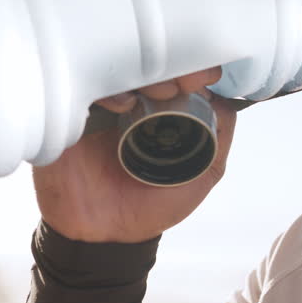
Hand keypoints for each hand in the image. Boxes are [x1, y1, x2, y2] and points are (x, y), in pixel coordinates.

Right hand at [32, 67, 240, 242]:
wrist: (107, 237)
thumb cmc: (150, 206)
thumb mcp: (201, 175)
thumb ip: (218, 142)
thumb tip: (230, 102)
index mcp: (156, 110)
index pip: (173, 74)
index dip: (192, 68)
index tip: (208, 75)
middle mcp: (128, 104)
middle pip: (147, 67)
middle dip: (173, 65)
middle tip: (189, 79)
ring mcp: (99, 110)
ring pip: (119, 73)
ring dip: (145, 76)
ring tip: (164, 91)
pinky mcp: (72, 120)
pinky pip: (84, 93)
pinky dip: (108, 92)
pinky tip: (125, 104)